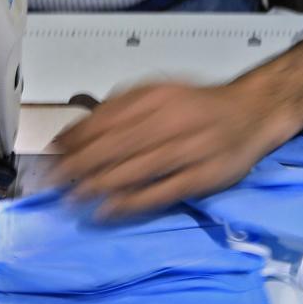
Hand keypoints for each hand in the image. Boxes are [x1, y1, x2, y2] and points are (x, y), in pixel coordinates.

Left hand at [51, 41, 302, 217]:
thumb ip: (121, 109)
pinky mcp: (203, 176)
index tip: (50, 154)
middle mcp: (172, 119)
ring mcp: (189, 149)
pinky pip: (162, 192)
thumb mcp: (159, 92)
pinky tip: (108, 211)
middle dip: (79, 166)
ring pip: (136, 170)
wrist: (252, 112)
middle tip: (52, 183)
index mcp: (156, 96)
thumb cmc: (198, 106)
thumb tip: (75, 133)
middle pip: (116, 146)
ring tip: (72, 199)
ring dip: (99, 186)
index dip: (75, 138)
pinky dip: (132, 203)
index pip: (106, 119)